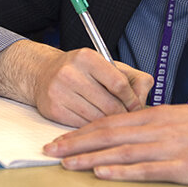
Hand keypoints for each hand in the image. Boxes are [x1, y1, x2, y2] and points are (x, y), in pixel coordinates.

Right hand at [0, 40, 153, 126]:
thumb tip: (144, 102)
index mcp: (87, 57)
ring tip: (112, 121)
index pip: (119, 84)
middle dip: (122, 115)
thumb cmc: (82, 71)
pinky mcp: (53, 109)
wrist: (43, 74)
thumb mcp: (107, 66)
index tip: (136, 107)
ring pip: (97, 119)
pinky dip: (92, 128)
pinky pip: (83, 127)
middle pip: (110, 105)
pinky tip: (94, 123)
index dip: (132, 100)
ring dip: (109, 124)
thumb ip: (133, 79)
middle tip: (127, 118)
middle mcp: (70, 72)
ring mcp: (59, 92)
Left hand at [43, 94, 187, 184]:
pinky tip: (104, 172)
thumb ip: (149, 124)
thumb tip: (124, 130)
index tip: (57, 139)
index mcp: (152, 116)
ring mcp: (168, 148)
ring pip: (121, 152)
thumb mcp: (175, 117)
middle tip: (49, 151)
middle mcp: (155, 129)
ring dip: (90, 158)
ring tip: (66, 164)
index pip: (106, 123)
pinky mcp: (183, 167)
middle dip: (75, 144)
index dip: (79, 132)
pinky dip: (123, 170)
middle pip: (106, 136)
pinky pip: (147, 169)